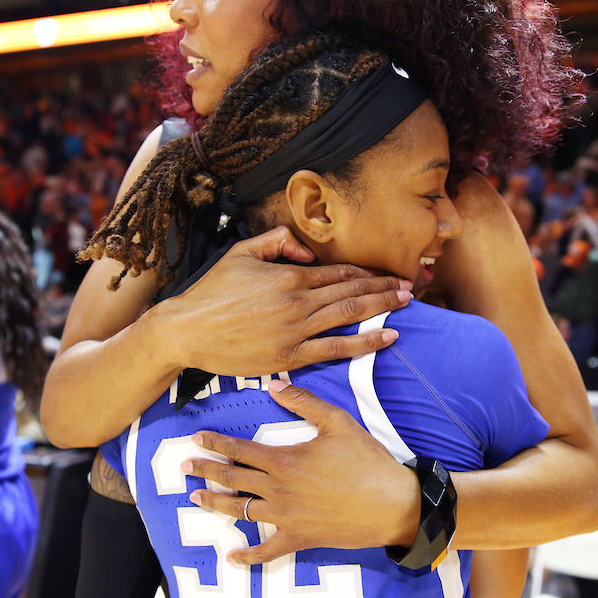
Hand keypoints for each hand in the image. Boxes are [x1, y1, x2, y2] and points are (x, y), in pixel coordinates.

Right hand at [164, 226, 411, 375]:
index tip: (386, 274)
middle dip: (385, 288)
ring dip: (383, 308)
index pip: (339, 272)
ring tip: (405, 303)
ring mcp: (296, 331)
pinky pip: (336, 350)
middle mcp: (298, 301)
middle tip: (410, 286)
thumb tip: (309, 252)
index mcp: (288, 275)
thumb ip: (277, 241)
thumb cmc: (212, 292)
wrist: (186, 330)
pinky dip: (366, 343)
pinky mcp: (290, 357)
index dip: (367, 273)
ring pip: (350, 316)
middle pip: (353, 292)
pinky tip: (388, 337)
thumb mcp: (241, 252)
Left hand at [183, 380, 418, 564]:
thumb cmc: (367, 461)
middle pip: (232, 479)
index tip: (196, 439)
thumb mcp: (338, 422)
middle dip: (205, 471)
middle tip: (184, 466)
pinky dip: (248, 556)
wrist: (392, 505)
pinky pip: (266, 551)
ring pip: (240, 511)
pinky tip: (231, 556)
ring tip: (195, 498)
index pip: (239, 449)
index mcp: (284, 460)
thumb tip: (275, 385)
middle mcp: (278, 490)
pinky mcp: (299, 538)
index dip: (215, 443)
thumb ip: (304, 403)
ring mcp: (286, 517)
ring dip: (215, 504)